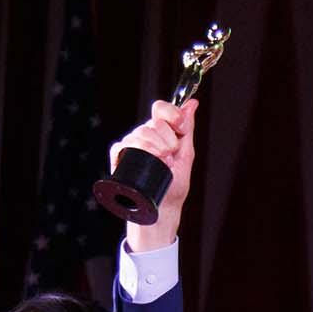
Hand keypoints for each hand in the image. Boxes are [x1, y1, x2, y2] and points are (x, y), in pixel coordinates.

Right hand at [108, 98, 196, 251]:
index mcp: (160, 131)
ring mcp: (131, 144)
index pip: (161, 108)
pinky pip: (123, 144)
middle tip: (172, 157)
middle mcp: (144, 134)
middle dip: (168, 140)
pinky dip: (138, 150)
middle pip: (153, 122)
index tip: (181, 128)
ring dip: (156, 147)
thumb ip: (187, 129)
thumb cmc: (175, 184)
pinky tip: (150, 160)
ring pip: (140, 132)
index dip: (172, 115)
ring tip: (164, 163)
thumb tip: (192, 104)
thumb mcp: (186, 154)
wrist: (164, 207)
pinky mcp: (120, 156)